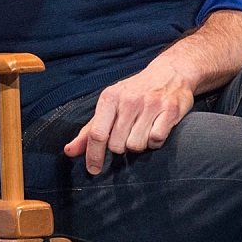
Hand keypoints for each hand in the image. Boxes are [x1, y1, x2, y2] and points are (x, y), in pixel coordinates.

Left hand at [62, 51, 197, 175]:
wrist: (171, 71)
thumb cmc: (135, 92)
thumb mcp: (110, 104)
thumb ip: (89, 130)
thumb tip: (69, 151)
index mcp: (110, 97)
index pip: (97, 133)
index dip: (93, 155)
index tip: (93, 170)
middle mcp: (129, 100)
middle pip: (117, 145)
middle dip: (120, 147)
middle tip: (127, 134)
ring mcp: (150, 105)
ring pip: (136, 146)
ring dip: (138, 144)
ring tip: (142, 130)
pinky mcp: (170, 111)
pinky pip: (156, 141)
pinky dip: (155, 142)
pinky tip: (155, 129)